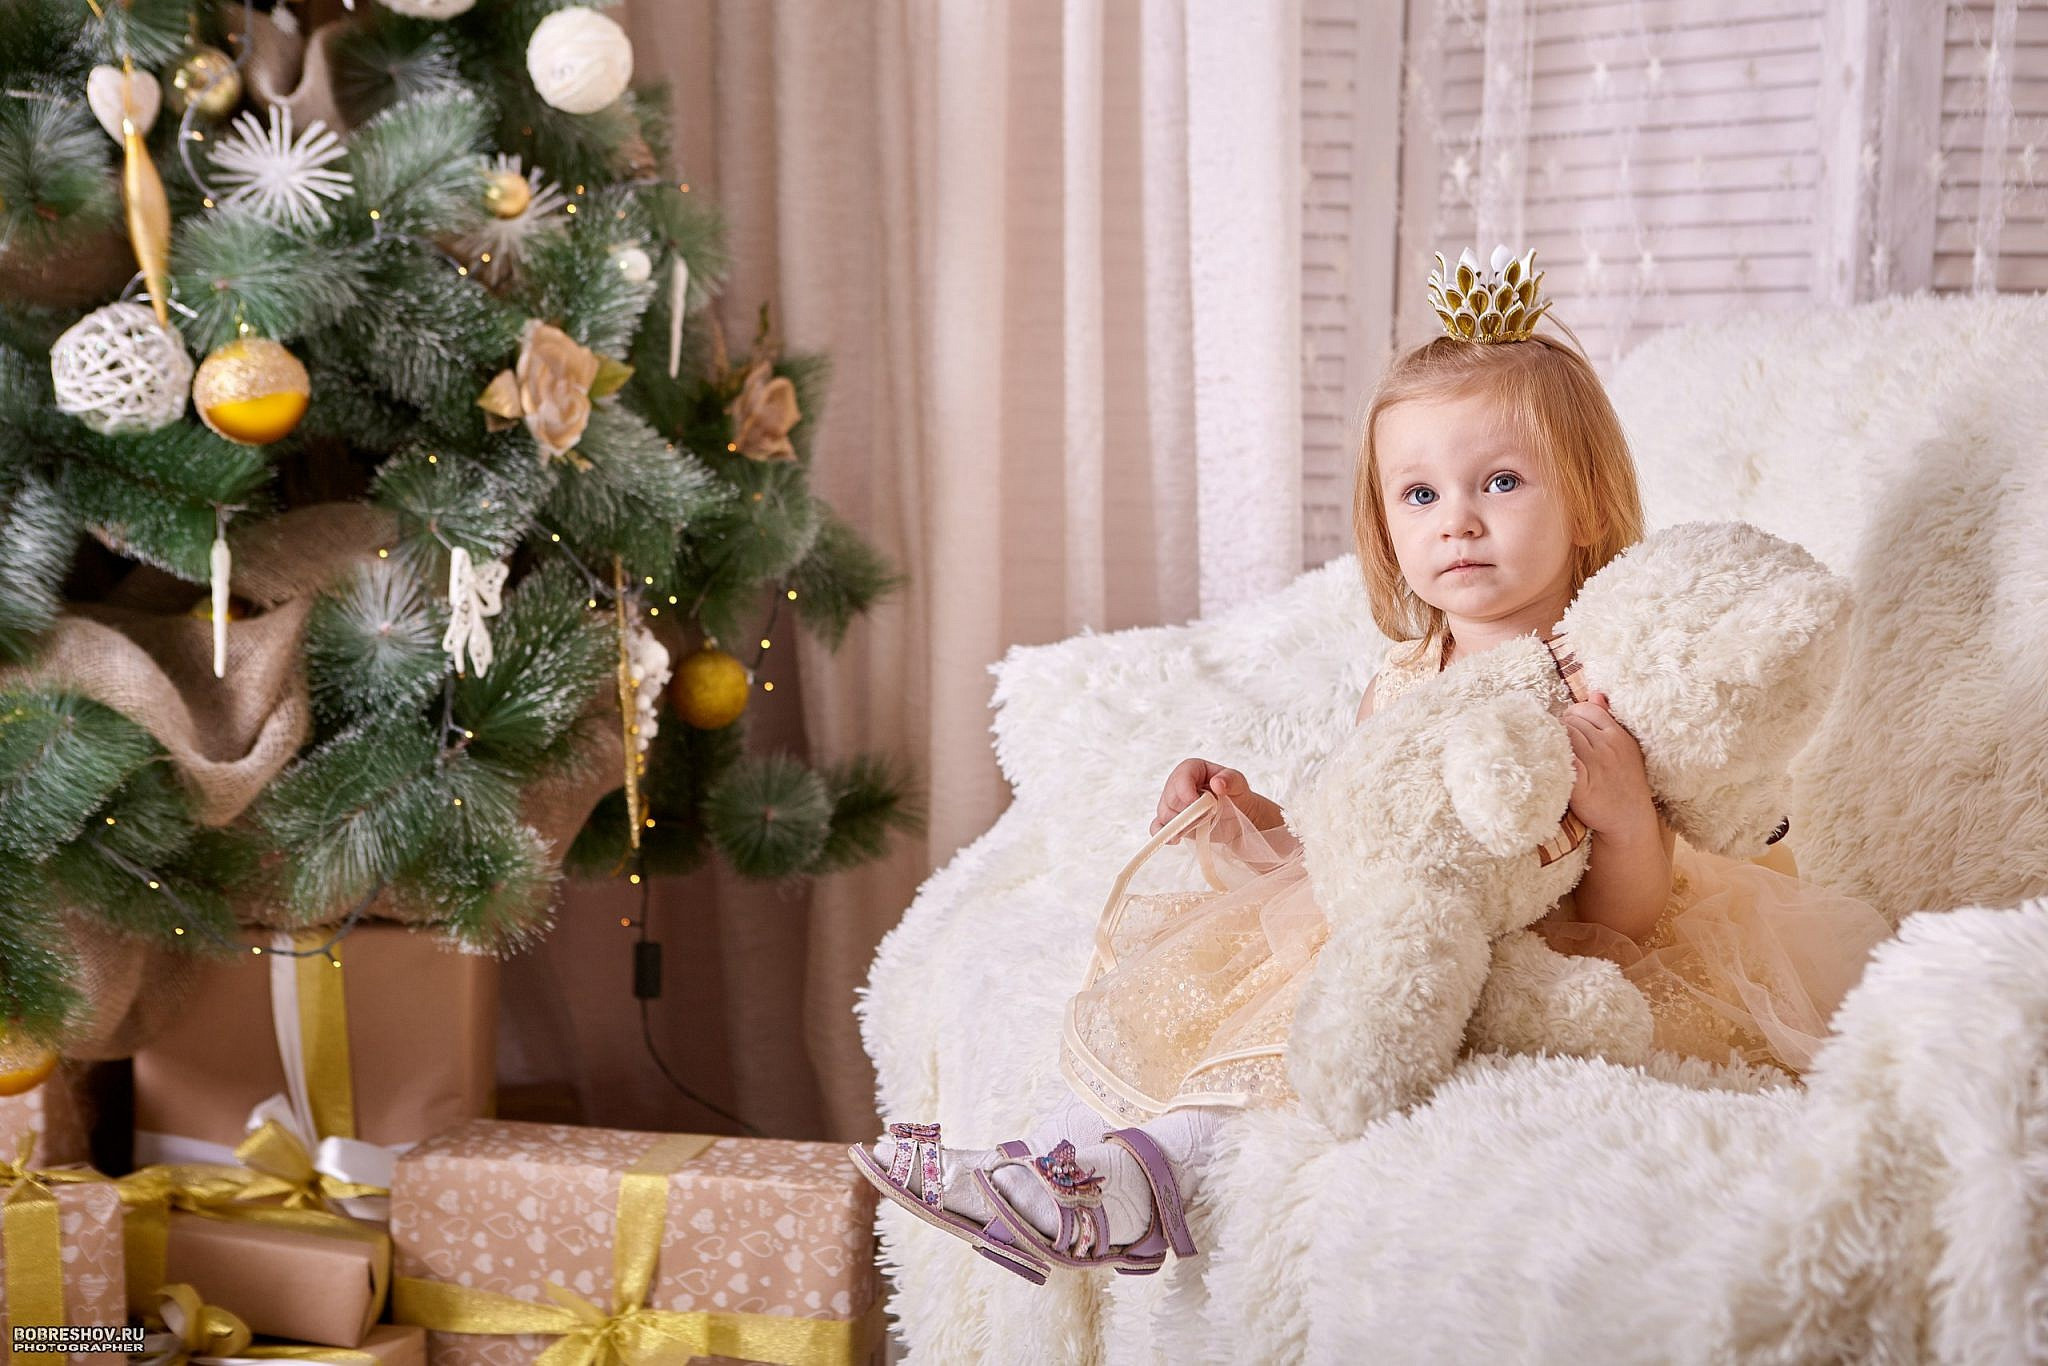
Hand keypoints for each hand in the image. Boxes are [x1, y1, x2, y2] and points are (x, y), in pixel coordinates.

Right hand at [1151, 759, 1274, 843]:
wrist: (1238, 816)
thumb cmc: (1237, 795)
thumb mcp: (1239, 784)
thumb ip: (1230, 780)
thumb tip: (1217, 783)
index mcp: (1193, 770)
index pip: (1181, 776)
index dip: (1185, 790)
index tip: (1195, 802)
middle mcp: (1178, 785)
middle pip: (1170, 797)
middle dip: (1185, 810)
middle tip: (1203, 817)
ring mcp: (1173, 804)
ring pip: (1164, 813)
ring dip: (1179, 823)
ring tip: (1198, 826)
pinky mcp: (1172, 821)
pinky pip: (1158, 826)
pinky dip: (1162, 833)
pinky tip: (1174, 839)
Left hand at [1563, 692, 1657, 837]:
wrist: (1629, 819)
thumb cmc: (1624, 781)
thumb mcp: (1624, 747)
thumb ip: (1608, 719)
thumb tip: (1595, 694)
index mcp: (1618, 736)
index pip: (1587, 710)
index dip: (1572, 715)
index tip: (1568, 725)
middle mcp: (1607, 748)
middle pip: (1572, 722)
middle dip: (1561, 727)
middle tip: (1557, 740)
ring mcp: (1594, 766)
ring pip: (1564, 738)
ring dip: (1554, 741)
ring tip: (1553, 749)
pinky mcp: (1580, 785)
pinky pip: (1561, 761)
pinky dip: (1553, 757)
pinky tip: (1550, 761)